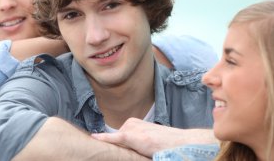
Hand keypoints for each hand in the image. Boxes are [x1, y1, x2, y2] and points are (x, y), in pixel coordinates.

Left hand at [91, 117, 215, 157]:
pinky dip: (104, 139)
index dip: (113, 145)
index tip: (98, 145)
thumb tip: (120, 149)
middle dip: (122, 148)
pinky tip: (94, 139)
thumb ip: (134, 141)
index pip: (118, 137)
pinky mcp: (131, 135)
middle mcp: (130, 122)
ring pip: (118, 143)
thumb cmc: (165, 143)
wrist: (179, 142)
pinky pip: (114, 138)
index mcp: (133, 122)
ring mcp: (130, 128)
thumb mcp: (147, 140)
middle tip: (142, 149)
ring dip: (123, 149)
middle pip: (117, 140)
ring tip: (143, 150)